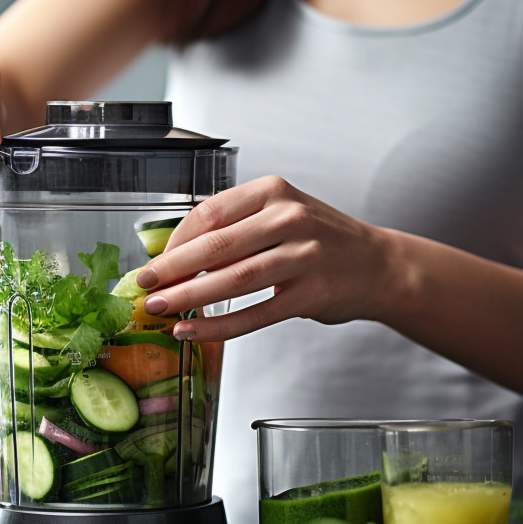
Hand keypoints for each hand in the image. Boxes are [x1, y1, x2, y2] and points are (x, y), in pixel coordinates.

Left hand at [134, 176, 397, 342]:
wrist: (379, 265)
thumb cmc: (319, 240)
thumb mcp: (281, 215)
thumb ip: (236, 228)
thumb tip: (174, 257)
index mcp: (273, 192)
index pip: (210, 213)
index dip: (175, 241)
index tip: (154, 261)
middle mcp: (290, 218)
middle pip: (216, 246)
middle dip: (172, 269)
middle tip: (143, 285)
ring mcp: (304, 256)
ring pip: (233, 279)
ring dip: (189, 297)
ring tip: (159, 308)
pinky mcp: (311, 294)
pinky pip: (255, 314)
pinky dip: (219, 326)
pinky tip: (193, 331)